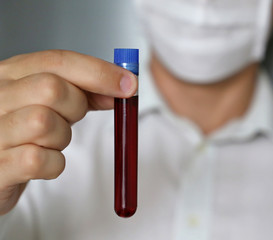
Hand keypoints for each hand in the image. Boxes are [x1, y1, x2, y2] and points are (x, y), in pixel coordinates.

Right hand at [0, 50, 137, 214]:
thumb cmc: (24, 132)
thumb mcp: (48, 102)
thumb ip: (83, 91)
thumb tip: (123, 86)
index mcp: (10, 74)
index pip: (58, 61)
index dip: (99, 72)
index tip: (129, 84)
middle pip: (52, 88)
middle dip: (76, 106)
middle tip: (71, 118)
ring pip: (44, 123)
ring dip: (62, 138)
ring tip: (50, 142)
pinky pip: (38, 160)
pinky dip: (53, 165)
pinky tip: (43, 163)